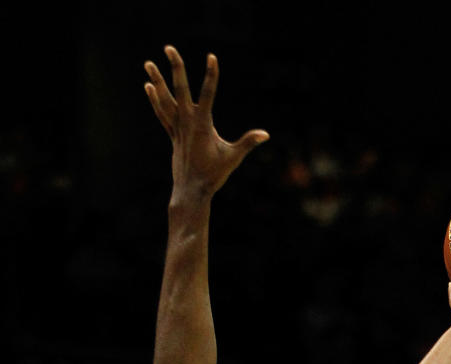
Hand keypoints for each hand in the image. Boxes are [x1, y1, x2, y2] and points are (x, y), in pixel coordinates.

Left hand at [144, 46, 268, 201]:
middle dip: (176, 68)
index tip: (211, 57)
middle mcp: (186, 122)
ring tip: (148, 63)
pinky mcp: (172, 135)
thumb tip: (265, 134)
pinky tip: (150, 86)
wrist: (191, 192)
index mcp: (202, 125)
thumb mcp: (232, 158)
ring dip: (157, 80)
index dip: (211, 75)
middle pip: (180, 89)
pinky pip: (162, 113)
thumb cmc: (213, 175)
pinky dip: (156, 100)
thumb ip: (247, 143)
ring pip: (165, 99)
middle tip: (168, 48)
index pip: (208, 94)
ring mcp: (177, 128)